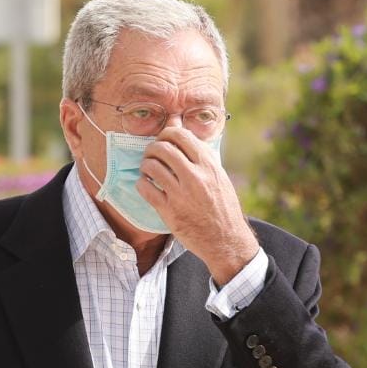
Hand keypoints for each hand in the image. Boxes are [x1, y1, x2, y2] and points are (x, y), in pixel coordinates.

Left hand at [139, 127, 257, 282]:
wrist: (225, 239)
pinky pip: (145, 189)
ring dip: (144, 165)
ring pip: (151, 167)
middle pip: (163, 148)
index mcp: (209, 165)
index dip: (166, 133)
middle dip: (152, 148)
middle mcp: (195, 176)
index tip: (162, 140)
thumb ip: (199, 155)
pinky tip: (145, 185)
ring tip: (147, 170)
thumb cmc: (222, 206)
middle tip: (150, 155)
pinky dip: (141, 184)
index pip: (181, 136)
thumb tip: (178, 128)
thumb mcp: (218, 176)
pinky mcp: (169, 211)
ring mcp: (181, 194)